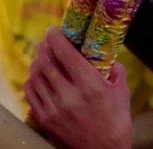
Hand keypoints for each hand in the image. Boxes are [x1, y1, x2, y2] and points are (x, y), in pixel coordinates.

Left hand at [25, 28, 131, 147]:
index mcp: (90, 86)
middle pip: (46, 61)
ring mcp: (54, 108)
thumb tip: (104, 50)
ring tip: (43, 58)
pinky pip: (30, 91)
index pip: (65, 52)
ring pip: (35, 75)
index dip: (55, 37)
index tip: (53, 30)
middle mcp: (70, 96)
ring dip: (38, 63)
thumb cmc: (116, 122)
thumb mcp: (122, 93)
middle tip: (48, 43)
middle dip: (45, 48)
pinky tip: (39, 77)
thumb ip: (114, 69)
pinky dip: (32, 80)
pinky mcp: (44, 118)